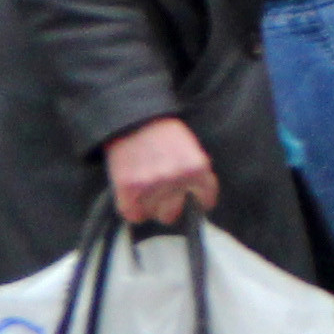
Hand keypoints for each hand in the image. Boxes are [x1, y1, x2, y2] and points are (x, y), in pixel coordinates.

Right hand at [100, 114, 216, 227]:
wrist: (135, 118)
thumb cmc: (164, 133)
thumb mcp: (191, 149)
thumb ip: (196, 174)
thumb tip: (199, 200)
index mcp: (197, 167)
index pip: (206, 198)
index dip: (198, 200)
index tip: (194, 201)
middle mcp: (176, 178)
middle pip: (172, 214)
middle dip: (168, 207)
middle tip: (162, 196)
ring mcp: (151, 184)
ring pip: (152, 214)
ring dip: (148, 205)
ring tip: (145, 188)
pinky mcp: (128, 187)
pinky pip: (132, 215)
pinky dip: (132, 208)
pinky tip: (133, 196)